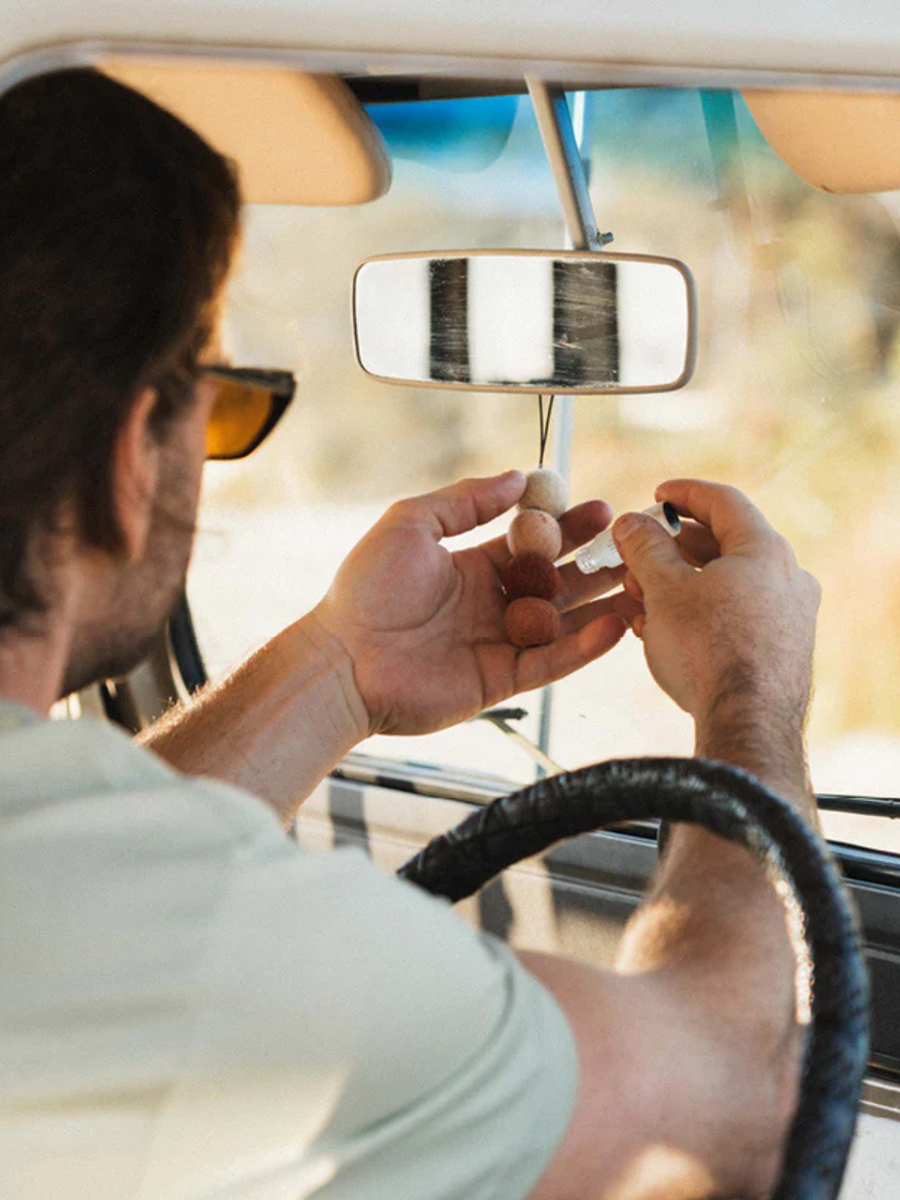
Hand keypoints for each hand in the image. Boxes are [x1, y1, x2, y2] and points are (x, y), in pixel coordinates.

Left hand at [310, 471, 633, 734]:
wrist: (344, 660)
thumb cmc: (364, 591)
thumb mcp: (411, 523)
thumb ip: (466, 500)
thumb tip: (516, 477)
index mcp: (469, 566)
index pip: (531, 543)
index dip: (566, 526)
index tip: (598, 508)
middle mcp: (488, 604)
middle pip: (555, 580)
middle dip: (594, 561)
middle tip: (633, 544)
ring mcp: (497, 642)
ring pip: (563, 622)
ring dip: (601, 604)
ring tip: (640, 585)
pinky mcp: (500, 679)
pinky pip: (551, 661)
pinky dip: (584, 646)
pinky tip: (615, 625)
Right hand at [613, 480, 820, 735]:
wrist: (747, 725)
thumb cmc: (707, 649)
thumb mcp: (663, 589)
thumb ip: (645, 547)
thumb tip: (631, 522)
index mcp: (764, 550)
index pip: (723, 501)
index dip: (683, 493)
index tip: (656, 494)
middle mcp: (788, 577)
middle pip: (724, 544)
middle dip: (673, 547)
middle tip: (637, 553)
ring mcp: (790, 616)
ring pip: (727, 584)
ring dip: (681, 584)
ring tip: (641, 599)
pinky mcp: (783, 650)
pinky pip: (737, 616)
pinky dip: (700, 612)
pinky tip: (664, 631)